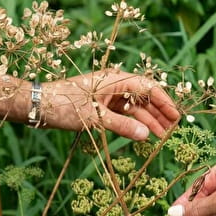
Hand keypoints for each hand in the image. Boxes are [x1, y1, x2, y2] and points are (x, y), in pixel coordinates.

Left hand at [44, 70, 178, 139]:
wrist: (39, 106)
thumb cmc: (64, 105)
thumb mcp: (94, 117)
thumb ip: (121, 126)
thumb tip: (146, 135)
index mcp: (115, 80)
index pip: (147, 88)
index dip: (164, 102)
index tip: (176, 117)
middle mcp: (116, 86)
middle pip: (144, 98)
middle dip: (159, 113)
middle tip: (173, 130)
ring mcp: (110, 97)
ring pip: (135, 108)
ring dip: (149, 121)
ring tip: (163, 136)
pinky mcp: (104, 107)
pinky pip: (124, 115)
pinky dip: (134, 124)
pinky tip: (144, 133)